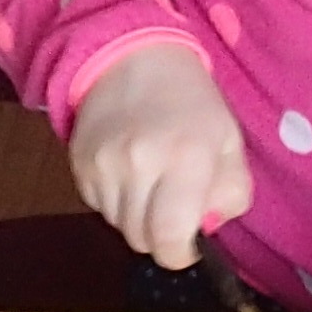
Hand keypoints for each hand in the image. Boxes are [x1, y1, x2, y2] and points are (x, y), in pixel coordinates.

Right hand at [67, 38, 249, 271]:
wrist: (133, 58)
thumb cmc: (191, 103)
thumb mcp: (229, 142)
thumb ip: (231, 192)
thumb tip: (206, 227)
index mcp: (187, 158)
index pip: (170, 237)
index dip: (179, 254)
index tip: (186, 245)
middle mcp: (141, 164)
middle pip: (141, 240)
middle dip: (160, 236)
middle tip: (171, 209)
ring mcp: (104, 165)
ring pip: (118, 226)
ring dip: (136, 217)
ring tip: (149, 183)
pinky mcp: (79, 164)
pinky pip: (98, 206)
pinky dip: (115, 200)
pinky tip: (127, 172)